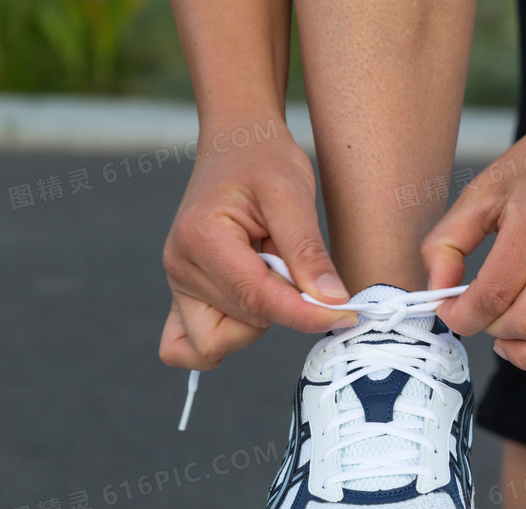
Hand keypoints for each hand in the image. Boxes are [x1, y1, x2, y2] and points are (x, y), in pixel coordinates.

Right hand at [159, 115, 355, 369]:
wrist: (238, 145)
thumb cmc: (265, 161)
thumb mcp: (293, 194)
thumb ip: (309, 252)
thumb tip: (331, 301)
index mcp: (201, 238)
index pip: (257, 298)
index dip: (306, 314)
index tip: (347, 314)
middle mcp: (180, 265)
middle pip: (243, 324)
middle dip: (283, 308)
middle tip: (296, 265)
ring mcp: (177, 283)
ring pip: (220, 341)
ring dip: (259, 319)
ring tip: (272, 273)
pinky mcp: (185, 295)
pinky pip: (187, 346)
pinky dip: (224, 340)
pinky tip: (252, 315)